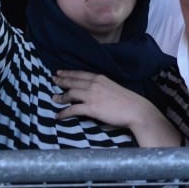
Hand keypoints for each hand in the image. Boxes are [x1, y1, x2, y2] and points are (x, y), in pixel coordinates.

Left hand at [53, 70, 178, 146]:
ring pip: (70, 94)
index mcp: (100, 78)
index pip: (80, 74)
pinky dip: (63, 112)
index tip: (60, 72)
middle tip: (53, 80)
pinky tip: (58, 115)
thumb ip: (103, 88)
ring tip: (54, 98)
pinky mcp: (91, 108)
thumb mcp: (114, 88)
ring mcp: (92, 96)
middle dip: (61, 80)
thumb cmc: (128, 101)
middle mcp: (94, 84)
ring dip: (60, 96)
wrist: (135, 110)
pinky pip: (72, 109)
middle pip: (73, 81)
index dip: (68, 73)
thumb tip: (94, 93)